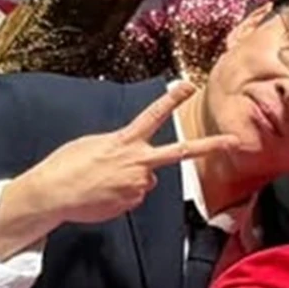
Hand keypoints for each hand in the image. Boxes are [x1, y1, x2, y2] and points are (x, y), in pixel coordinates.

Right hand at [22, 83, 239, 226]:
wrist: (52, 195)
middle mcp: (139, 162)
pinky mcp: (133, 202)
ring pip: (146, 179)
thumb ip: (124, 149)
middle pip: (181, 153)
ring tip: (101, 182)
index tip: (189, 85)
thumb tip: (144, 168)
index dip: (171, 99)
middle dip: (211, 145)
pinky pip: (133, 195)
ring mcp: (139, 184)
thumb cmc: (67, 166)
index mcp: (125, 141)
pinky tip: (102, 194)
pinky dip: (121, 195)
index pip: (153, 115)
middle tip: (236, 141)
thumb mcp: (93, 145)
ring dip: (129, 180)